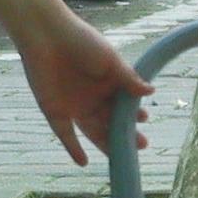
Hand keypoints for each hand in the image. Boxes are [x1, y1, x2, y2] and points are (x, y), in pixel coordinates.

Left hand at [9, 5, 138, 167]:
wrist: (46, 34)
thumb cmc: (81, 41)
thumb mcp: (109, 59)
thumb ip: (128, 78)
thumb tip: (151, 92)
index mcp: (107, 82)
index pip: (124, 104)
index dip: (134, 115)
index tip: (145, 121)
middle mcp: (92, 97)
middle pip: (111, 121)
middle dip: (125, 134)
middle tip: (141, 145)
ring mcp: (73, 105)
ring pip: (92, 131)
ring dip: (106, 144)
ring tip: (120, 155)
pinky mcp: (54, 111)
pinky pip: (65, 134)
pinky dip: (73, 149)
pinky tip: (84, 162)